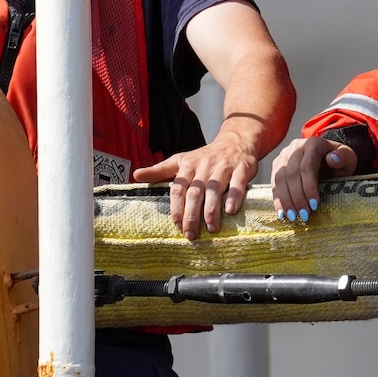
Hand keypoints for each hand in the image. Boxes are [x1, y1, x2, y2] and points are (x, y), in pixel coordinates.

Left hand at [133, 134, 259, 240]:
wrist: (235, 142)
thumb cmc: (204, 157)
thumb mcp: (180, 160)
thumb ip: (159, 170)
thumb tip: (136, 175)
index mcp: (187, 165)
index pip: (178, 188)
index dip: (176, 207)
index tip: (176, 225)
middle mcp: (204, 166)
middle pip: (194, 192)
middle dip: (191, 215)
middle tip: (191, 234)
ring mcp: (223, 167)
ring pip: (214, 189)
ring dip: (212, 210)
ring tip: (211, 228)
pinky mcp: (241, 169)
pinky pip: (237, 184)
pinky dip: (233, 197)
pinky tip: (230, 210)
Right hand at [270, 135, 356, 222]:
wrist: (328, 158)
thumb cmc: (339, 161)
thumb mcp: (348, 158)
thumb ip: (344, 157)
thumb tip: (332, 159)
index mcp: (312, 144)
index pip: (307, 167)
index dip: (309, 187)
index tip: (315, 205)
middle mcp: (294, 148)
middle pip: (291, 174)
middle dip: (297, 197)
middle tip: (304, 216)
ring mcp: (283, 156)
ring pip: (279, 179)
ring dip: (285, 200)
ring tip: (293, 217)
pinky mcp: (277, 167)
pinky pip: (273, 184)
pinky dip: (278, 200)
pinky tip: (283, 213)